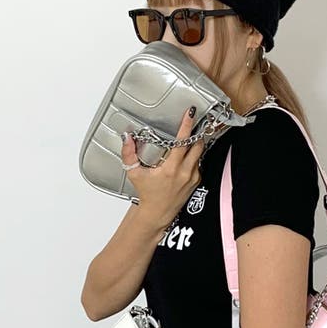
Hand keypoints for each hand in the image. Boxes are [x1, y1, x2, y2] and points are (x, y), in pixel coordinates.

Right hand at [122, 106, 204, 229]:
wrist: (158, 213)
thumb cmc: (147, 195)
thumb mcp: (135, 174)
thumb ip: (129, 155)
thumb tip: (127, 138)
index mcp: (171, 169)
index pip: (183, 142)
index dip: (187, 126)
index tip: (191, 114)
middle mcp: (185, 173)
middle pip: (198, 145)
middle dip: (196, 133)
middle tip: (193, 124)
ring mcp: (193, 177)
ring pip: (200, 154)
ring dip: (195, 145)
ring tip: (188, 139)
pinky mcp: (196, 182)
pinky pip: (199, 164)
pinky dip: (193, 157)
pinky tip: (184, 157)